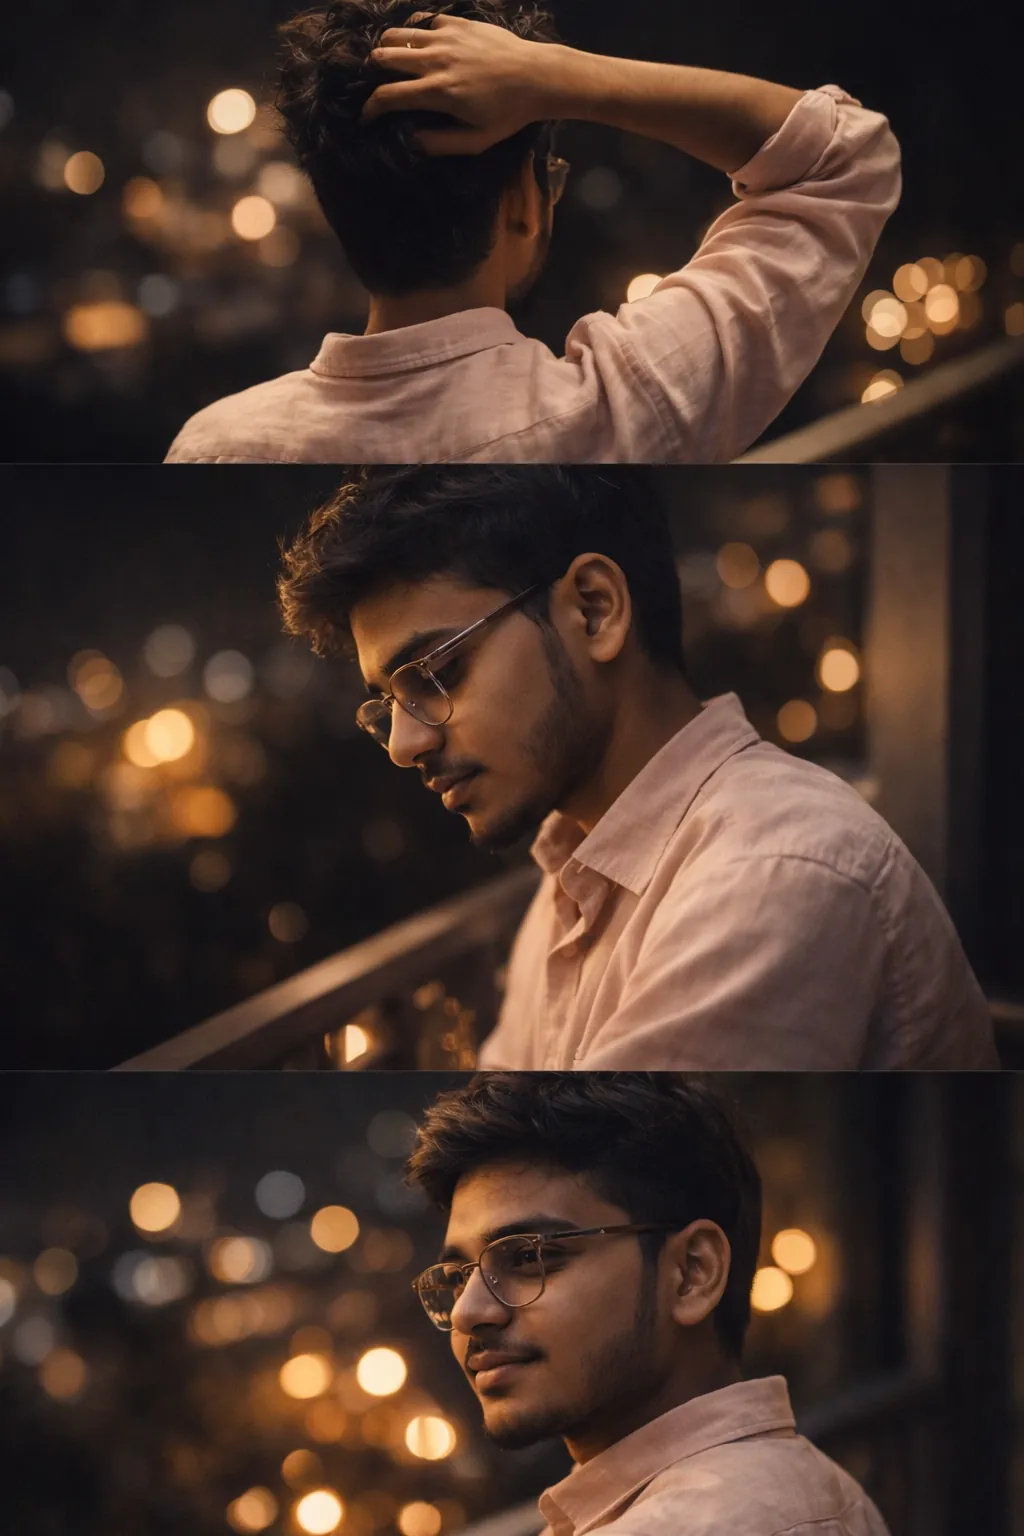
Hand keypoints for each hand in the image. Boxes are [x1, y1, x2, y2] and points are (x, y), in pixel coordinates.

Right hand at [361, 12, 554, 154]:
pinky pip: (423, 21)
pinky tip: (421, 44)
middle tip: (378, 83)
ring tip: (393, 61)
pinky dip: (415, 32)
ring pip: (398, 33)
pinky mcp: (456, 22)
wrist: (536, 76)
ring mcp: (444, 36)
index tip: (366, 118)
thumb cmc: (508, 114)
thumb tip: (411, 140)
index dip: (370, 109)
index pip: (387, 96)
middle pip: (383, 56)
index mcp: (437, 91)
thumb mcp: (476, 141)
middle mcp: (435, 59)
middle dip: (372, 72)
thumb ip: (440, 143)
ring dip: (388, 47)